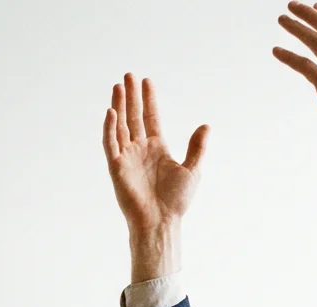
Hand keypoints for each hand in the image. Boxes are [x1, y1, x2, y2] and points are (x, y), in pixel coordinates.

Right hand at [102, 74, 209, 280]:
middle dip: (131, 96)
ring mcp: (127, 157)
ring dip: (119, 106)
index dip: (148, 100)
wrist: (161, 221)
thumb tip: (206, 126)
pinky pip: (111, 144)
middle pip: (133, 116)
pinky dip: (110, 128)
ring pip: (120, 125)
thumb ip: (197, 147)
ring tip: (119, 86)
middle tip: (128, 75)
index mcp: (157, 148)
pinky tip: (112, 112)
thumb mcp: (192, 170)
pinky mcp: (116, 167)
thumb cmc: (176, 201)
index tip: (146, 81)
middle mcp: (140, 149)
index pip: (150, 117)